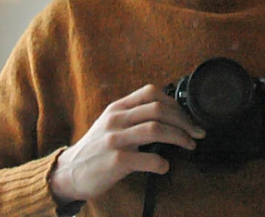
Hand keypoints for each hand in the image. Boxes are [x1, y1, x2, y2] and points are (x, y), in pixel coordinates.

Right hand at [49, 85, 205, 203]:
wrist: (68, 172)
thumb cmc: (95, 149)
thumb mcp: (110, 123)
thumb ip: (133, 115)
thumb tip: (167, 114)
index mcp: (117, 108)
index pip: (150, 92)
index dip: (174, 102)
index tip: (186, 115)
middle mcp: (116, 119)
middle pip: (158, 109)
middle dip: (183, 120)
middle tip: (196, 132)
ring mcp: (115, 139)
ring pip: (155, 129)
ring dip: (179, 137)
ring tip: (189, 145)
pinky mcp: (115, 161)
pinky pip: (146, 159)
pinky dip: (161, 163)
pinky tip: (164, 167)